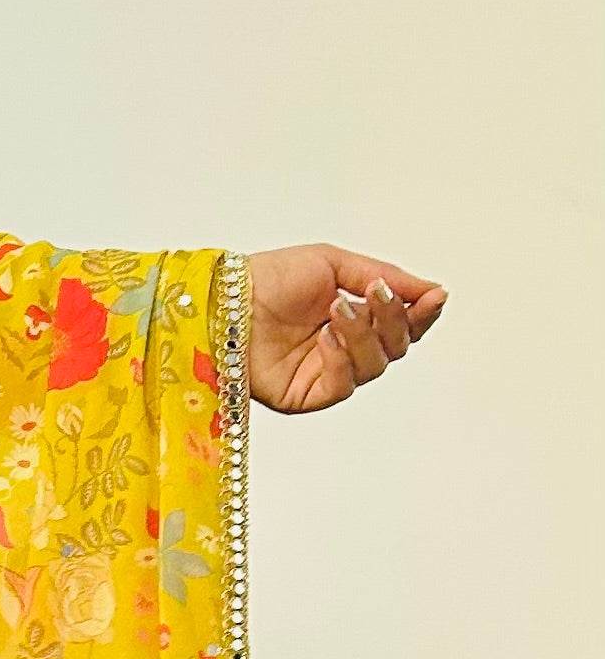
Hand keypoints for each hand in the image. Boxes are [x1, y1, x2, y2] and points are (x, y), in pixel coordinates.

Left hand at [245, 244, 445, 412]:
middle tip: (376, 295)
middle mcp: (343, 347)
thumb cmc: (269, 277)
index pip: (402, 323)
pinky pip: (342, 386)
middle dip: (394, 320)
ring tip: (339, 308)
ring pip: (374, 366)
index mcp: (353, 316)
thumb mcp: (334, 263)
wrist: (224, 297)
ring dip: (364, 335)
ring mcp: (325, 373)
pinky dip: (341, 359)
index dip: (421, 312)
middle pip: (396, 347)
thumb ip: (384, 276)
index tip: (435, 296)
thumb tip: (432, 290)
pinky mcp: (305, 396)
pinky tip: (327, 336)